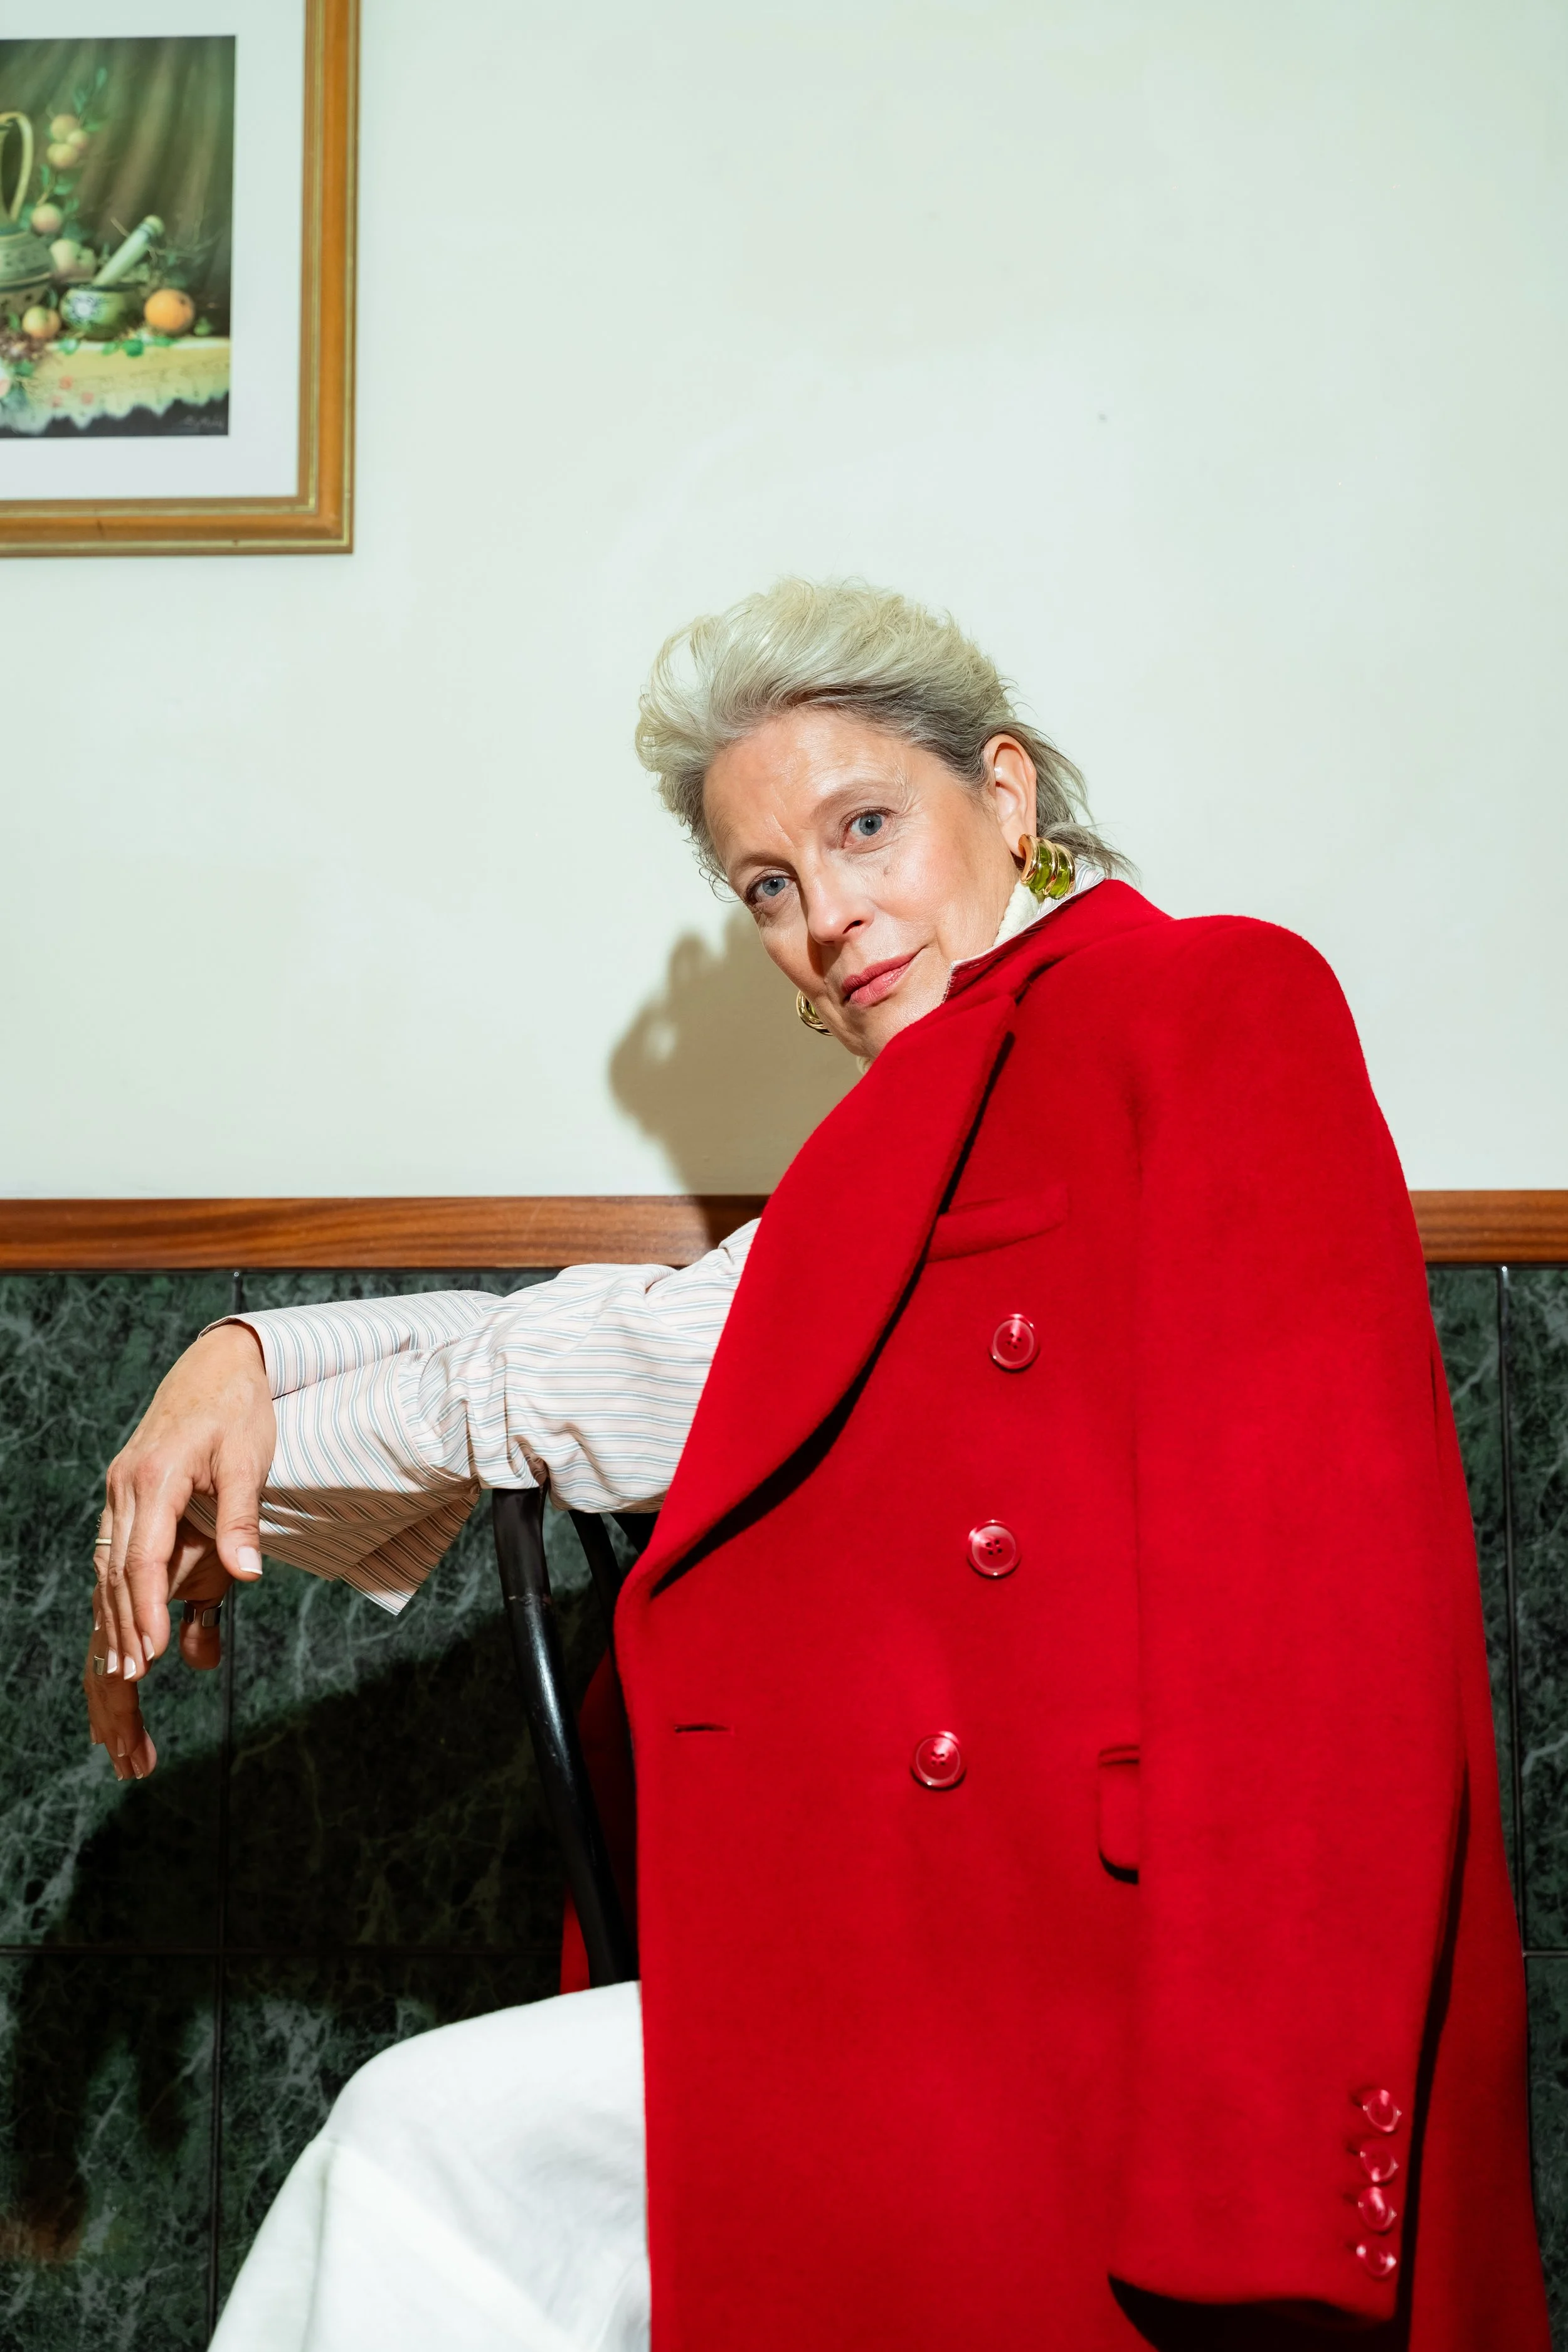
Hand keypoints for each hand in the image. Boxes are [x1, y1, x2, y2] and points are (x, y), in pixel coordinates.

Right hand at [93, 1321, 274, 1688]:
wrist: (216, 1365)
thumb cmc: (238, 1410)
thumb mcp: (249, 1458)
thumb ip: (241, 1518)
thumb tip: (246, 1576)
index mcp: (153, 1479)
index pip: (142, 1558)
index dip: (144, 1610)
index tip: (150, 1655)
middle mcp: (124, 1489)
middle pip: (115, 1573)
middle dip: (121, 1630)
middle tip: (129, 1683)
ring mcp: (120, 1493)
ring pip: (108, 1570)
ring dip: (113, 1621)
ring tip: (122, 1676)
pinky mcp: (126, 1498)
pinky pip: (114, 1556)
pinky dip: (117, 1596)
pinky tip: (122, 1631)